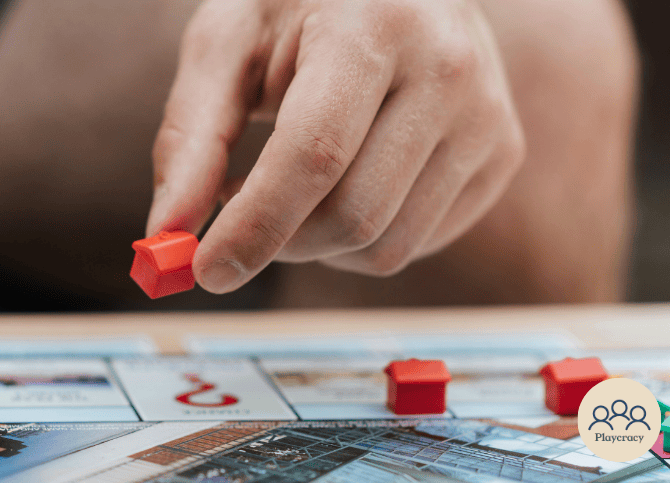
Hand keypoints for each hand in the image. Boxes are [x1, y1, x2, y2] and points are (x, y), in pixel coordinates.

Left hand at [147, 0, 525, 292]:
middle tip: (240, 220)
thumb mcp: (226, 45)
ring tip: (292, 191)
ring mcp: (488, 116)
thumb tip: (166, 234)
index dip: (255, 227)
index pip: (315, 155)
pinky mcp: (502, 154)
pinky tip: (346, 184)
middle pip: (354, 215)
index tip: (204, 270)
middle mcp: (450, 69)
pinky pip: (419, 242)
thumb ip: (191, 138)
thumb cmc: (296, 6)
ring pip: (388, 246)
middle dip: (279, 243)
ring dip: (318, 247)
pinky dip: (364, 239)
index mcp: (376, 25)